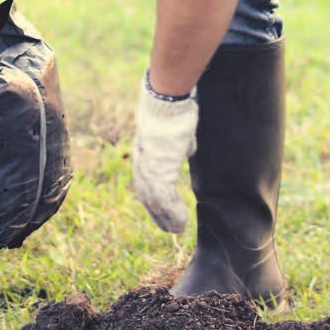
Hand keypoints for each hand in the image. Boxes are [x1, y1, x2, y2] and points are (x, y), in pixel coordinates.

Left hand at [133, 74, 198, 233]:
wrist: (167, 99)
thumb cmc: (175, 108)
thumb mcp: (177, 129)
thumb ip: (181, 143)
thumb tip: (187, 150)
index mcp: (144, 150)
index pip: (145, 179)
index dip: (153, 197)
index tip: (162, 209)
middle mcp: (142, 160)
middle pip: (146, 194)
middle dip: (157, 213)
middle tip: (169, 228)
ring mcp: (148, 166)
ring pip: (154, 200)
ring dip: (166, 218)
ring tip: (177, 230)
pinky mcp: (159, 169)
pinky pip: (164, 199)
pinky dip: (172, 214)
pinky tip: (181, 223)